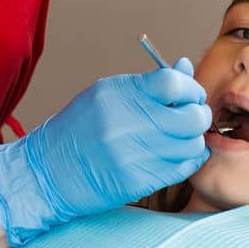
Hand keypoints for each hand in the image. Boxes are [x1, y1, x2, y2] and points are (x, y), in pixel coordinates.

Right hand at [0, 56, 210, 245]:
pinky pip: (181, 169)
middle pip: (190, 117)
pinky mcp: (137, 181)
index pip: (172, 83)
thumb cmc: (79, 128)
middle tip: (192, 117)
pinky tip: (177, 155)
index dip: (190, 88)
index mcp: (119, 94)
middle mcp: (127, 124)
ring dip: (193, 140)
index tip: (190, 95)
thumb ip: (148, 85)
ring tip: (181, 138)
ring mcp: (133, 155)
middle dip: (198, 115)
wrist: (50, 171)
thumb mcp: (107, 95)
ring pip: (191, 145)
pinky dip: (186, 161)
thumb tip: (185, 66)